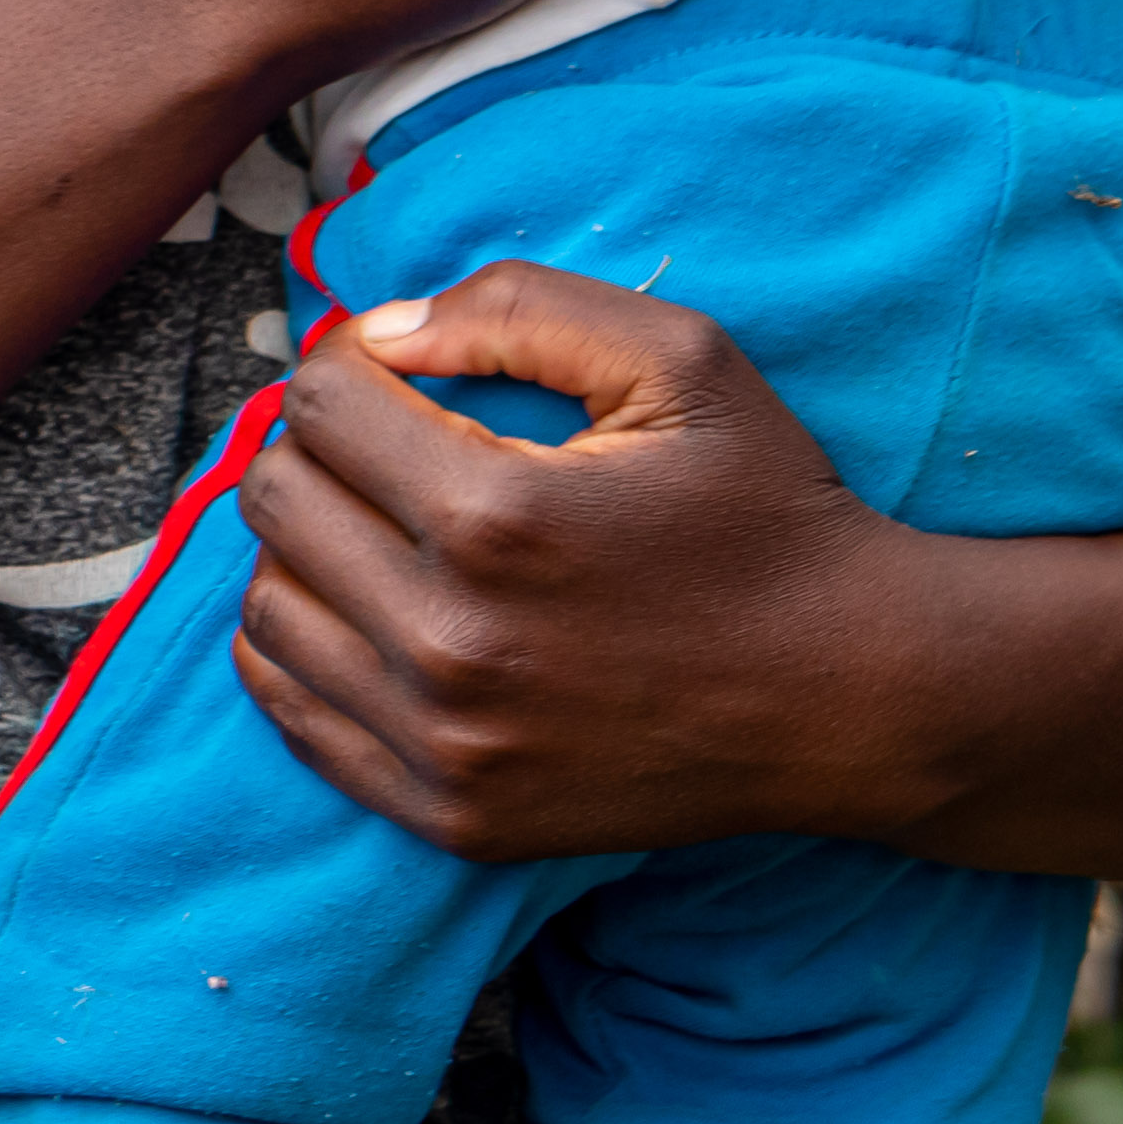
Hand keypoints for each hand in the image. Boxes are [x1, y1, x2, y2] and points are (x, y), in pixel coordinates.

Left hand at [217, 263, 958, 863]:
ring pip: (268, 605)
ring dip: (308, 547)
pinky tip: (370, 610)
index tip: (400, 377)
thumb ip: (516, 308)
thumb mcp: (679, 359)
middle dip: (321, 447)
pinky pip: (296, 711)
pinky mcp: (451, 815)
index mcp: (496, 514)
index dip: (351, 365)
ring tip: (383, 527)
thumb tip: (377, 329)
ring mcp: (445, 741)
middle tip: (390, 445)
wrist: (855, 693)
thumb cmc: (769, 511)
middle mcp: (451, 639)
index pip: (318, 403)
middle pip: (276, 498)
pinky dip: (307, 647)